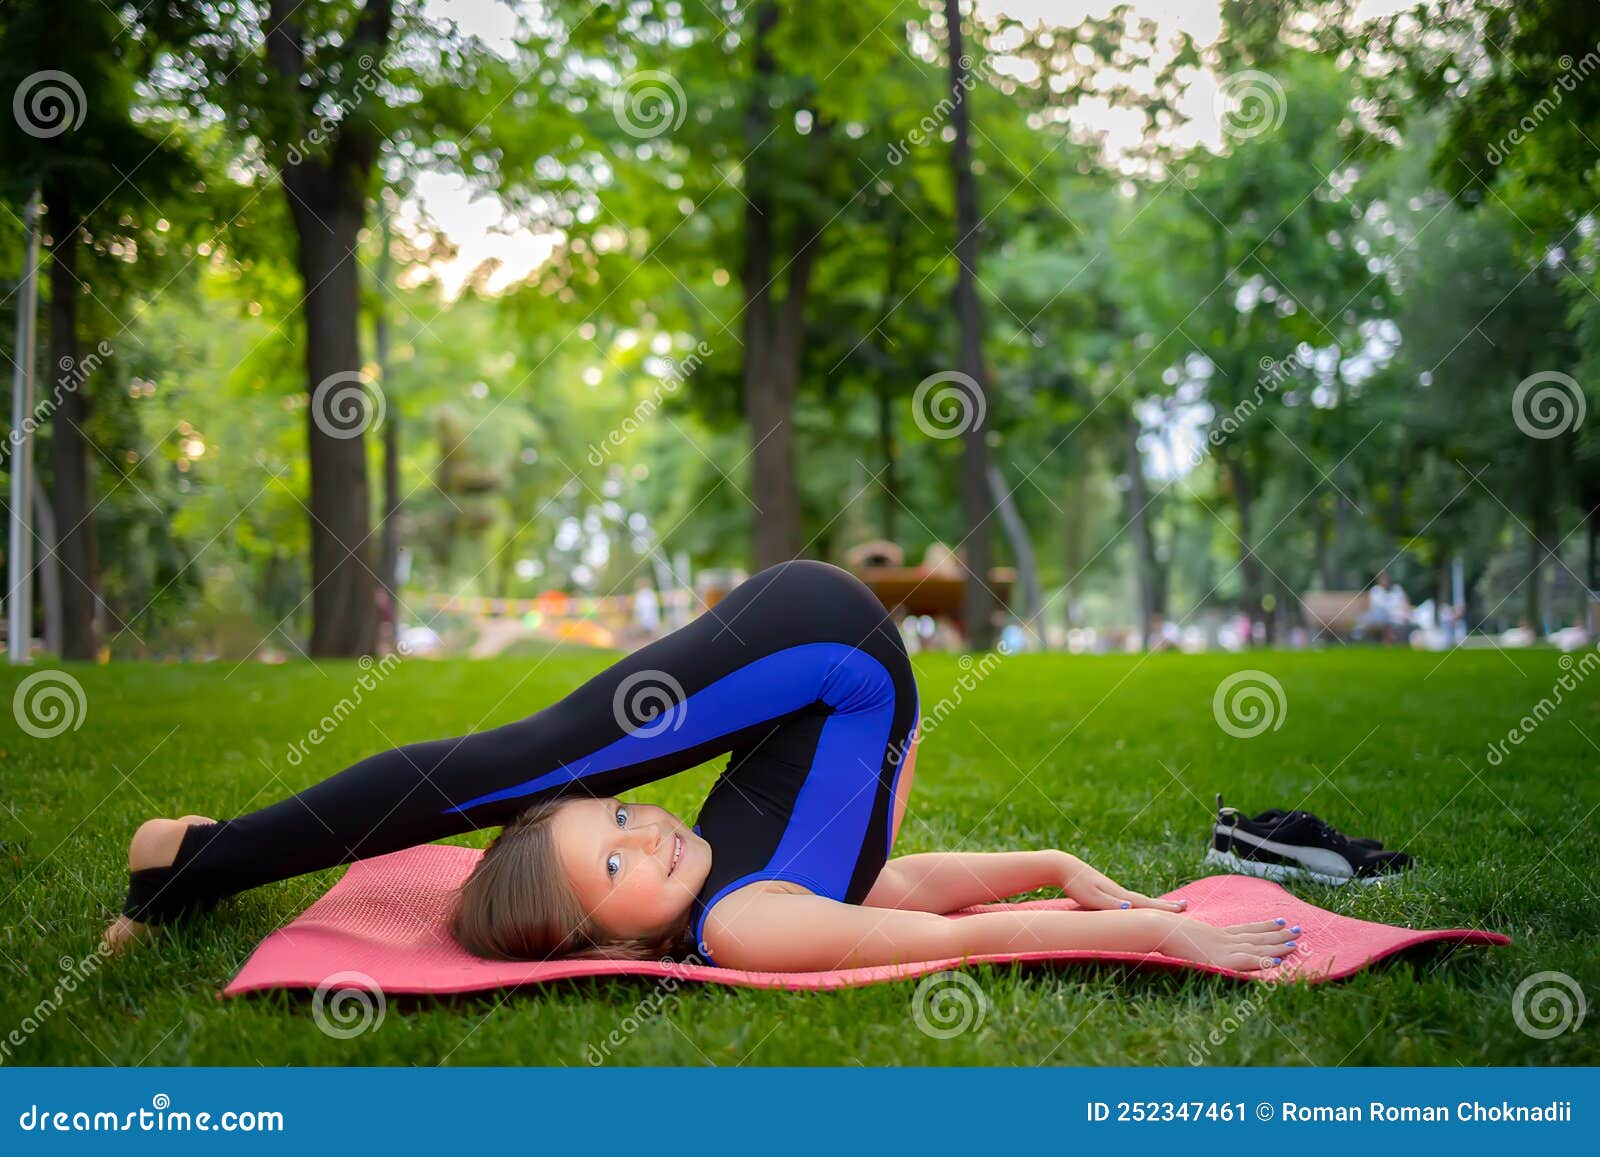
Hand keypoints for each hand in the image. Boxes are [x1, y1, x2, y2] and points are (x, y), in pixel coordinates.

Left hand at [1060, 853, 1188, 912]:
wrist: (1063, 867)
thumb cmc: (1076, 884)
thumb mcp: (1091, 897)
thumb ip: (1110, 904)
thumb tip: (1131, 907)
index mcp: (1120, 895)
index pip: (1147, 904)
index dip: (1165, 908)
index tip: (1184, 909)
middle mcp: (1120, 893)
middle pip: (1147, 901)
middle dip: (1166, 905)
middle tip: (1186, 906)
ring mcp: (1113, 891)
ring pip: (1138, 900)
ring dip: (1154, 904)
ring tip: (1168, 907)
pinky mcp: (1106, 892)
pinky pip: (1128, 900)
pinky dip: (1139, 904)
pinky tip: (1137, 906)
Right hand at [1148, 912, 1300, 971]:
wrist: (1157, 926)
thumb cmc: (1160, 927)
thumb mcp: (1176, 928)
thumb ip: (1183, 928)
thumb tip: (1180, 911)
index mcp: (1214, 933)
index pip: (1244, 929)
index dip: (1263, 926)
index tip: (1279, 921)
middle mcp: (1223, 939)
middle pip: (1256, 936)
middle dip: (1278, 934)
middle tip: (1298, 929)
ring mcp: (1223, 949)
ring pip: (1257, 947)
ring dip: (1278, 945)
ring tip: (1296, 942)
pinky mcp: (1222, 960)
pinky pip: (1248, 960)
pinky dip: (1264, 960)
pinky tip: (1279, 961)